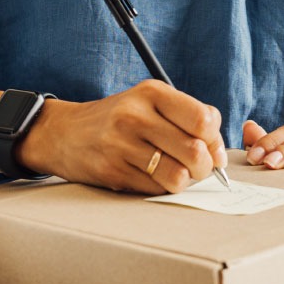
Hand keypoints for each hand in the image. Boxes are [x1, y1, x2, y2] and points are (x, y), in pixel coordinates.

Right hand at [17, 80, 227, 193]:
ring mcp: (121, 145)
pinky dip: (161, 189)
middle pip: (195, 152)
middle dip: (204, 167)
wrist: (63, 133)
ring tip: (175, 174)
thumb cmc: (120, 119)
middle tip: (197, 168)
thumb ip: (188, 119)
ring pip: (178, 177)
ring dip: (184, 182)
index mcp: (152, 93)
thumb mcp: (150, 103)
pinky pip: (155, 190)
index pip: (204, 120)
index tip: (210, 148)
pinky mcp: (112, 172)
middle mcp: (136, 116)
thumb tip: (219, 155)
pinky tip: (151, 177)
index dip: (215, 140)